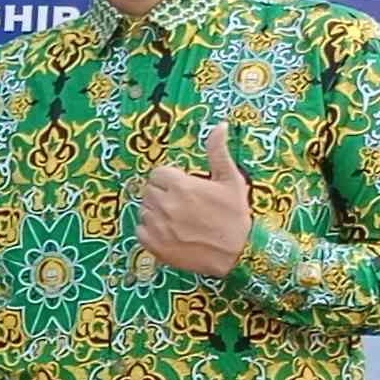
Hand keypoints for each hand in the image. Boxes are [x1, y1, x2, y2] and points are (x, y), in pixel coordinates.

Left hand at [138, 118, 255, 275]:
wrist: (238, 253)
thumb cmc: (235, 215)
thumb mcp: (231, 179)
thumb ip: (218, 152)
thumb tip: (219, 126)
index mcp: (181, 185)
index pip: (158, 174)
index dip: (169, 179)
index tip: (182, 187)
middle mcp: (166, 205)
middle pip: (149, 191)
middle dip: (162, 194)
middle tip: (181, 203)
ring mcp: (159, 227)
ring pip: (144, 210)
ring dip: (156, 212)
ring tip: (176, 218)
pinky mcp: (156, 246)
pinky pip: (140, 231)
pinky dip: (150, 231)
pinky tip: (168, 232)